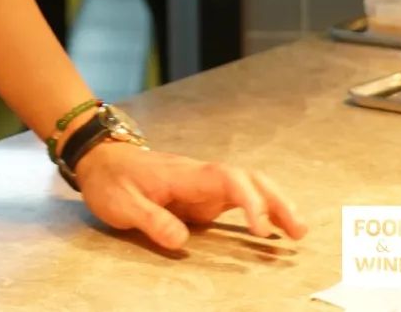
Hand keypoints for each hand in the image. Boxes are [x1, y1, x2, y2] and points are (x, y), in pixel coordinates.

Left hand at [72, 141, 308, 250]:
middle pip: (248, 179)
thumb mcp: (122, 203)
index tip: (262, 230)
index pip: (227, 180)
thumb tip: (182, 242)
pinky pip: (237, 200)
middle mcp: (200, 176)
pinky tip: (272, 230)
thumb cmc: (111, 180)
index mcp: (184, 175)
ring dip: (274, 204)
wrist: (100, 159)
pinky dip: (259, 211)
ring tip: (299, 232)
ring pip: (247, 187)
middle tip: (299, 230)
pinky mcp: (201, 197)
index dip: (249, 202)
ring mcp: (203, 185)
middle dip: (276, 200)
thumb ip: (151, 220)